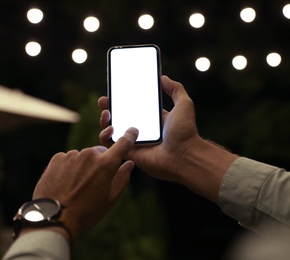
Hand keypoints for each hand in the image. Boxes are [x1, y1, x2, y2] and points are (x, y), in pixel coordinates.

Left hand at [32, 127, 138, 240]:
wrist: (54, 218)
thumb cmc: (86, 212)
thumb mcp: (110, 199)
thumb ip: (122, 178)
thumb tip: (129, 163)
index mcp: (106, 164)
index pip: (123, 144)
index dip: (129, 136)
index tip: (132, 131)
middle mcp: (89, 155)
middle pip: (101, 153)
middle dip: (101, 163)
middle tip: (94, 183)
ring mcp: (72, 155)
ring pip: (84, 156)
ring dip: (84, 166)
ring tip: (78, 186)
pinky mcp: (57, 158)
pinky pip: (69, 159)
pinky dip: (70, 168)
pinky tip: (67, 183)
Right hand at [99, 76, 237, 202]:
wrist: (184, 155)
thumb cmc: (185, 132)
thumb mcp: (183, 104)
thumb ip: (175, 89)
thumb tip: (163, 77)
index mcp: (153, 120)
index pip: (134, 107)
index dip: (123, 99)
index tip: (115, 90)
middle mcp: (142, 130)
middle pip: (120, 118)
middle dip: (110, 108)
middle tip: (104, 100)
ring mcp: (135, 142)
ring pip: (114, 131)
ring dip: (105, 121)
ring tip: (105, 113)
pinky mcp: (130, 153)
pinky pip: (113, 145)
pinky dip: (106, 137)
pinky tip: (109, 128)